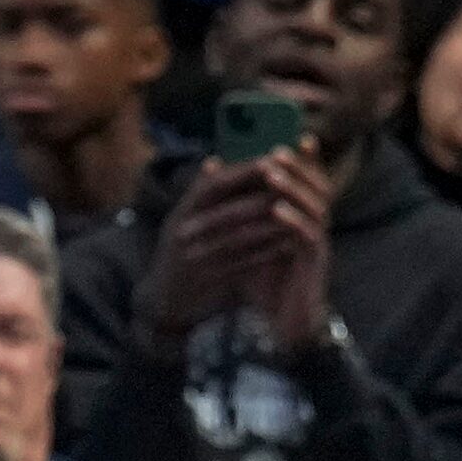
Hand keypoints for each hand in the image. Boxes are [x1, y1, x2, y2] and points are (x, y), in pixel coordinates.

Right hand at [133, 157, 292, 346]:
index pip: (213, 186)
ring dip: (271, 227)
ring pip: (240, 239)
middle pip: (230, 212)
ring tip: (298, 216)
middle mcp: (184, 234)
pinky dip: (267, 252)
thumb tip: (214, 161)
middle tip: (294, 188)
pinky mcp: (210, 281)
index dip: (243, 173)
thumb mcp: (179, 222)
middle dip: (264, 199)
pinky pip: (243, 263)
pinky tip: (287, 244)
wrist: (163, 299)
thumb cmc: (179, 253)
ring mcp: (196, 259)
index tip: (272, 161)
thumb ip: (197, 195)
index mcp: (180, 214)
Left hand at [240, 144, 334, 351]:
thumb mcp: (248, 244)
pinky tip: (277, 211)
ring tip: (274, 173)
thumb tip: (216, 181)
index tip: (295, 136)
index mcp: (303, 220)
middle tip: (279, 150)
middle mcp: (316, 228)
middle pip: (319, 188)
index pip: (309, 182)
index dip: (306, 160)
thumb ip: (239, 215)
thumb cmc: (264, 284)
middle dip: (300, 167)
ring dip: (295, 189)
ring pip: (316, 208)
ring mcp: (317, 246)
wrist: (278, 327)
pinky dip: (293, 222)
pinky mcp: (313, 266)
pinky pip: (308, 238)